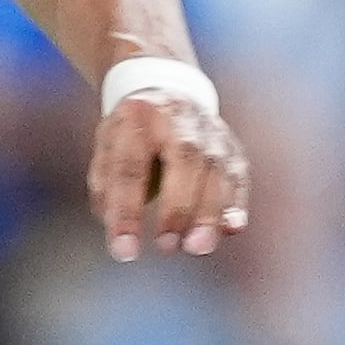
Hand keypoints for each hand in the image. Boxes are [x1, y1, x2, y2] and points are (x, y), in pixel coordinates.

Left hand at [92, 83, 249, 261]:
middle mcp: (179, 117)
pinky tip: (232, 229)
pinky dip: (236, 203)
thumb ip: (106, 186)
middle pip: (184, 159)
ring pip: (216, 169)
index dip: (126, 211)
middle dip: (177, 207)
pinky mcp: (231, 145)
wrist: (166, 92)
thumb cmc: (131, 133)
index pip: (130, 167)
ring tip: (198, 247)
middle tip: (167, 246)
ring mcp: (210, 130)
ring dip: (208, 212)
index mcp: (138, 116)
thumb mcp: (107, 147)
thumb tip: (117, 228)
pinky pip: (237, 174)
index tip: (124, 251)